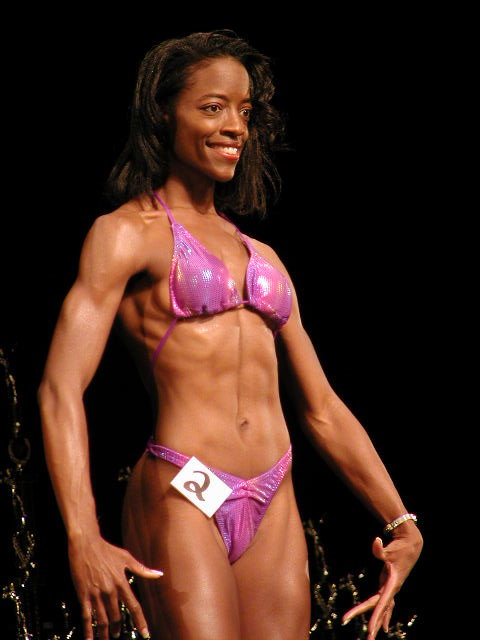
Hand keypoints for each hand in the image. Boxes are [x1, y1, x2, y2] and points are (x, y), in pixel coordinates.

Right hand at [68, 535, 162, 639]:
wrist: (86, 544)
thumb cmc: (107, 550)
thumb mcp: (126, 558)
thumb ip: (142, 569)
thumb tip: (159, 574)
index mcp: (122, 582)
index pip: (134, 606)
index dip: (140, 621)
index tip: (145, 634)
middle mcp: (110, 591)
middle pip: (117, 616)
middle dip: (118, 628)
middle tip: (118, 635)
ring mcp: (96, 594)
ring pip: (103, 620)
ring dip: (106, 632)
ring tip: (107, 639)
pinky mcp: (83, 595)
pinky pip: (86, 617)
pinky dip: (88, 630)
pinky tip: (90, 639)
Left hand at [341, 523, 422, 638]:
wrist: (411, 544)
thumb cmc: (400, 546)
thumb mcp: (390, 549)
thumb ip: (380, 549)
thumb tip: (376, 541)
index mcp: (392, 583)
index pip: (382, 603)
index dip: (376, 617)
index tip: (370, 630)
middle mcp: (392, 589)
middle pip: (378, 607)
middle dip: (372, 623)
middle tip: (367, 639)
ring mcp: (391, 588)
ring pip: (382, 608)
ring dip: (377, 622)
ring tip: (371, 638)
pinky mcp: (389, 584)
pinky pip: (386, 604)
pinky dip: (383, 615)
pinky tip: (383, 627)